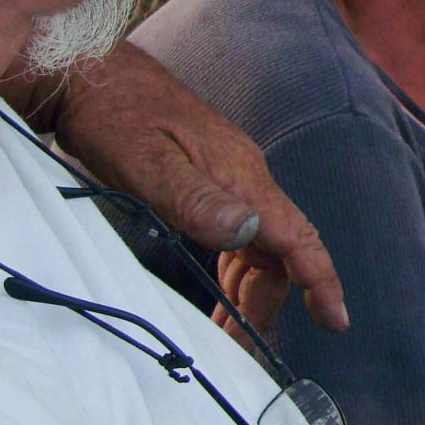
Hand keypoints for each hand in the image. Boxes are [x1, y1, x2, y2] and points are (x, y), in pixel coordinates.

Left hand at [11, 41, 347, 333]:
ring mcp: (227, 175)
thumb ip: (196, 199)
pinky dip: (236, 270)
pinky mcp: (208, 176)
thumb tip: (248, 230)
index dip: (320, 279)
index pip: (295, 236)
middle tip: (240, 351)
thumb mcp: (146, 162)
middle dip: (269, 305)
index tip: (336, 321)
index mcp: (240, 175)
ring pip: (259, 246)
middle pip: (278, 252)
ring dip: (250, 293)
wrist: (87, 73)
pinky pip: (239, 233)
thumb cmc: (112, 115)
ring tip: (227, 335)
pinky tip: (220, 290)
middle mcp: (244, 176)